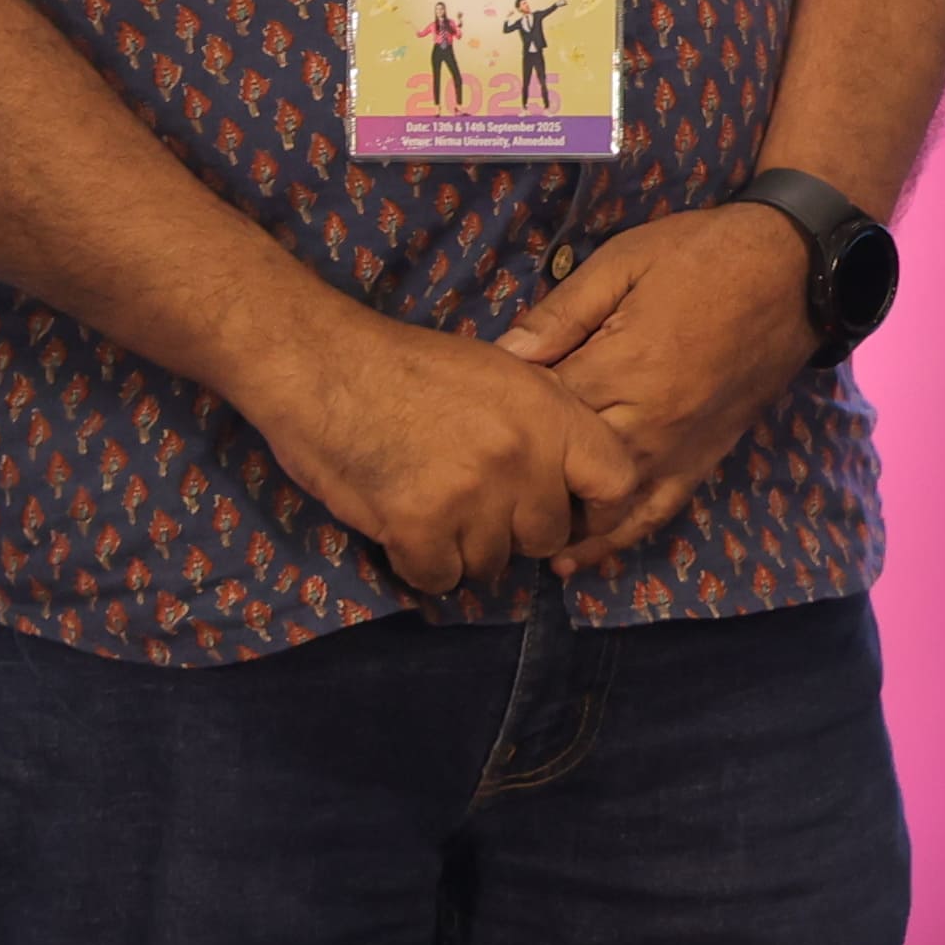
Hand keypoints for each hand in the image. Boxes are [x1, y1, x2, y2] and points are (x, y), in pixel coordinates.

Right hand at [233, 307, 644, 596]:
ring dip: (466, 550)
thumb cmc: (410, 365)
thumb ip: (545, 421)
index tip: (574, 517)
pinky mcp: (419, 527)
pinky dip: (423, 566)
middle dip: (516, 532)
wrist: (327, 367)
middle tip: (478, 509)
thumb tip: (574, 475)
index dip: (600, 510)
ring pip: (493, 563)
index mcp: (550, 413)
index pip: (617, 482)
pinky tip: (407, 534)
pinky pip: (441, 578)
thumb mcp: (503, 372)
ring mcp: (472, 495)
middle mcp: (521, 457)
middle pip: (548, 536)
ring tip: (437, 512)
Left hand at [496, 206, 828, 573]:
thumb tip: (502, 356)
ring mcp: (680, 445)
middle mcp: (649, 419)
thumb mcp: (623, 261)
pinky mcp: (705, 456)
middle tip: (480, 482)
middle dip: (525, 477)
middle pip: (568, 467)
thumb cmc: (702, 254)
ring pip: (609, 504)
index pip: (543, 411)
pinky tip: (586, 555)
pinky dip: (621, 537)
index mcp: (623, 366)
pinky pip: (658, 509)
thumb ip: (563, 313)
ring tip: (516, 535)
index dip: (505, 418)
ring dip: (563, 524)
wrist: (794, 268)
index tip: (476, 418)